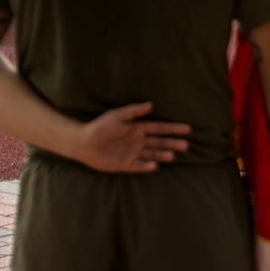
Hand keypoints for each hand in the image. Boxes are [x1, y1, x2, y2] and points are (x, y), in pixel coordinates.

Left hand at [74, 102, 190, 172]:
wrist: (82, 143)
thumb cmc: (99, 127)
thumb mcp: (116, 116)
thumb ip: (133, 111)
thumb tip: (151, 104)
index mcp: (137, 127)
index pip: (159, 128)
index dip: (172, 128)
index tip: (187, 129)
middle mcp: (138, 141)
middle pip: (159, 142)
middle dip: (172, 143)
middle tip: (186, 145)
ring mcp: (132, 153)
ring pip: (152, 154)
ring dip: (162, 155)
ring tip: (173, 156)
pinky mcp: (125, 164)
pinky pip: (139, 166)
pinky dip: (147, 166)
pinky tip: (155, 165)